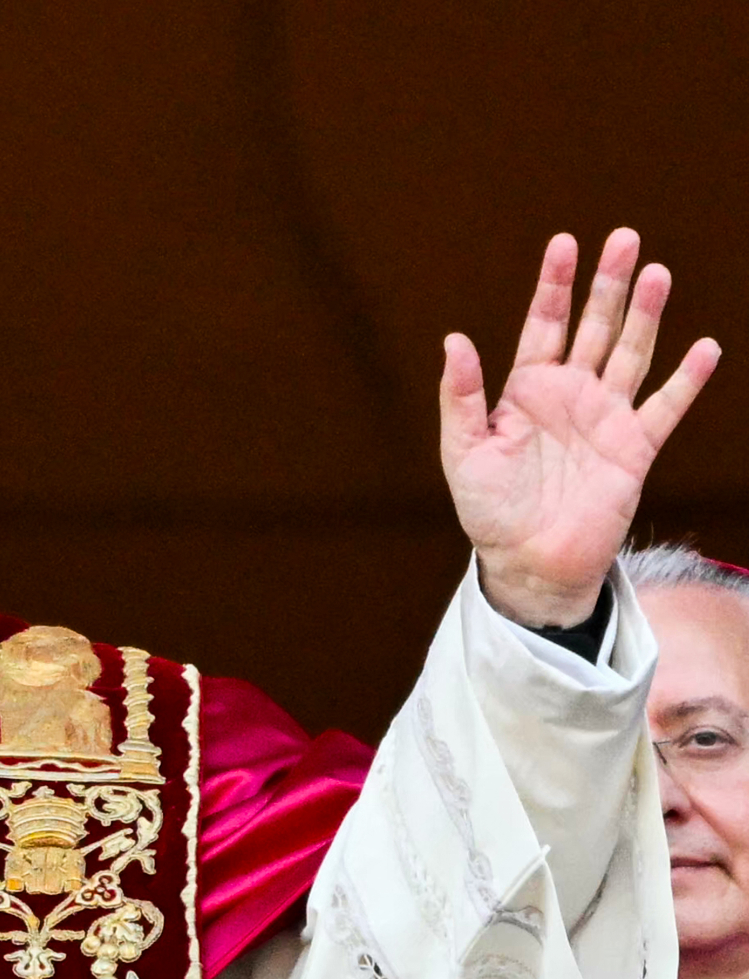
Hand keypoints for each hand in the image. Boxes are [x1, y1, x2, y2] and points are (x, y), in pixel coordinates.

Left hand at [441, 229, 719, 626]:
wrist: (527, 561)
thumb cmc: (488, 508)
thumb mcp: (462, 449)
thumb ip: (461, 396)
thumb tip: (454, 340)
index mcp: (526, 389)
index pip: (544, 324)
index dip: (555, 285)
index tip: (565, 243)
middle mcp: (570, 394)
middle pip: (594, 326)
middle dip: (608, 284)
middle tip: (624, 238)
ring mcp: (605, 418)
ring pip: (631, 353)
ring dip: (645, 315)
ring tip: (657, 273)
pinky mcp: (635, 449)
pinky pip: (665, 407)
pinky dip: (686, 380)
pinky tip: (704, 347)